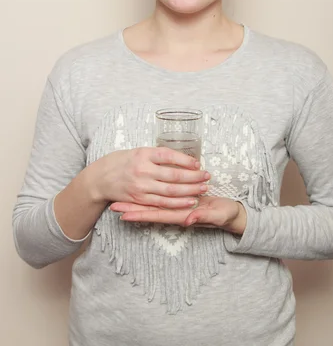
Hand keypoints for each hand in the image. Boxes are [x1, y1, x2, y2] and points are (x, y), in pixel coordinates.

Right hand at [86, 147, 209, 208]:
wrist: (101, 178)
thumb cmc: (123, 161)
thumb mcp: (140, 151)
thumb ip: (158, 156)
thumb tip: (182, 158)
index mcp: (144, 154)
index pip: (169, 156)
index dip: (186, 160)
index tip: (198, 163)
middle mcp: (142, 170)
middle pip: (173, 175)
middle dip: (193, 177)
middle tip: (207, 177)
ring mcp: (141, 187)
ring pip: (170, 191)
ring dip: (189, 191)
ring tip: (203, 189)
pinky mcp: (139, 200)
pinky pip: (161, 203)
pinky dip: (177, 204)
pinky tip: (189, 202)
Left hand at [110, 196, 246, 234]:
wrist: (232, 214)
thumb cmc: (225, 214)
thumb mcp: (217, 215)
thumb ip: (204, 216)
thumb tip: (188, 218)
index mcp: (182, 215)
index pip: (157, 215)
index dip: (141, 214)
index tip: (124, 214)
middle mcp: (177, 213)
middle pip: (150, 211)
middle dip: (132, 209)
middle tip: (113, 207)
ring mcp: (178, 207)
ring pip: (154, 205)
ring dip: (137, 203)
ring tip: (119, 201)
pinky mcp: (182, 201)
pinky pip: (162, 199)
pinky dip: (149, 198)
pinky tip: (140, 195)